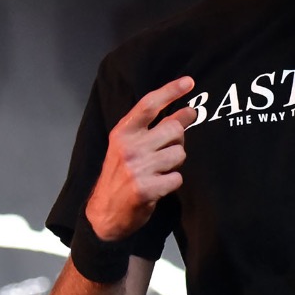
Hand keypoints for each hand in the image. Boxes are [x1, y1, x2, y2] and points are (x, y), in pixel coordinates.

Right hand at [85, 76, 197, 240]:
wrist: (105, 212)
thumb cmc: (121, 175)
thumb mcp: (127, 146)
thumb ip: (151, 129)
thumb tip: (186, 112)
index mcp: (123, 132)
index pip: (149, 104)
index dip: (170, 91)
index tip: (189, 82)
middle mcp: (129, 147)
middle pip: (174, 129)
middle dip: (179, 138)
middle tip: (170, 147)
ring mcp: (137, 168)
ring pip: (179, 154)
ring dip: (175, 163)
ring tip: (160, 170)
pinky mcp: (146, 189)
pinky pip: (177, 178)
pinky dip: (172, 182)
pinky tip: (159, 185)